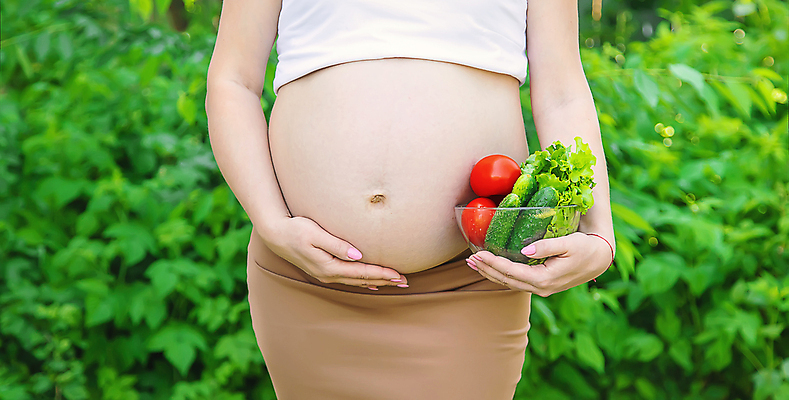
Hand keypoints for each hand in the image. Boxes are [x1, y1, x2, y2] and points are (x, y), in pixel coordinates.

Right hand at [260, 216, 407, 289]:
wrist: (275, 234)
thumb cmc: (295, 229)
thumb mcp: (315, 233)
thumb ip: (337, 244)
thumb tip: (358, 254)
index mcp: (329, 266)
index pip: (362, 272)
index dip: (382, 273)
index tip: (399, 275)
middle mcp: (328, 274)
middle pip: (362, 280)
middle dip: (384, 280)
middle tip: (405, 282)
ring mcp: (325, 274)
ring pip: (357, 281)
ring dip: (376, 281)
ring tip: (394, 283)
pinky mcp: (324, 269)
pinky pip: (348, 279)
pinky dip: (363, 282)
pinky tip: (371, 284)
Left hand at [465, 232, 611, 295]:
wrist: (599, 259)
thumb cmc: (585, 248)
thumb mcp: (568, 244)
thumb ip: (546, 246)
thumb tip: (524, 250)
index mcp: (545, 280)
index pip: (511, 272)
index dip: (493, 263)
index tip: (478, 254)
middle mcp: (540, 288)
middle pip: (506, 280)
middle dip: (486, 269)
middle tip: (469, 259)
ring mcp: (540, 289)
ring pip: (509, 283)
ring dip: (490, 273)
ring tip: (474, 263)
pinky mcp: (540, 284)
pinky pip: (515, 281)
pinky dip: (501, 274)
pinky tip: (491, 267)